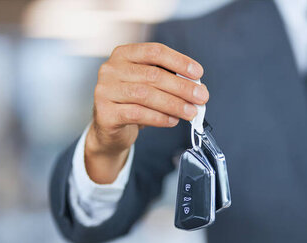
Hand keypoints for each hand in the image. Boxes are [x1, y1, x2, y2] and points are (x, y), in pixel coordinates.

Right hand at [85, 42, 208, 182]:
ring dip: (174, 104)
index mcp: (124, 55)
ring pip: (145, 95)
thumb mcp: (150, 86)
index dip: (179, 61)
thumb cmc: (133, 103)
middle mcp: (111, 69)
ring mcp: (105, 90)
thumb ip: (170, 81)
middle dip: (182, 87)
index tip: (198, 73)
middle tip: (201, 97)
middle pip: (153, 75)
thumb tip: (198, 87)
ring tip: (191, 112)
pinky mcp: (105, 113)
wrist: (110, 128)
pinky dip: (159, 118)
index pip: (154, 51)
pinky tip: (173, 121)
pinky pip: (137, 114)